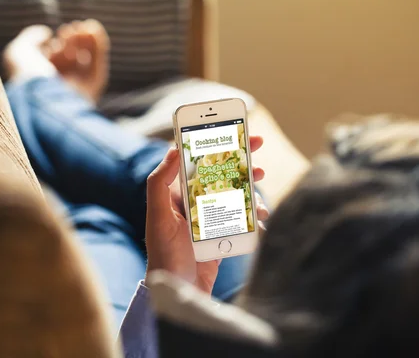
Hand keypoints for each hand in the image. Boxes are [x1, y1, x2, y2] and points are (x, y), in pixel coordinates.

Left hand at [145, 136, 268, 293]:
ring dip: (251, 188)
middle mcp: (195, 201)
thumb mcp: (157, 217)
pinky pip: (243, 216)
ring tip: (261, 190)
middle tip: (257, 144)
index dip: (213, 140)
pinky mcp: (224, 233)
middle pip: (221, 171)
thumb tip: (172, 150)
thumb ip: (159, 183)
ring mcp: (211, 216)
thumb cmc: (163, 255)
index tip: (229, 127)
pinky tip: (261, 219)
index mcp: (177, 193)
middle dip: (240, 156)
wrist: (178, 291)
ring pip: (236, 192)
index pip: (196, 159)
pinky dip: (255, 214)